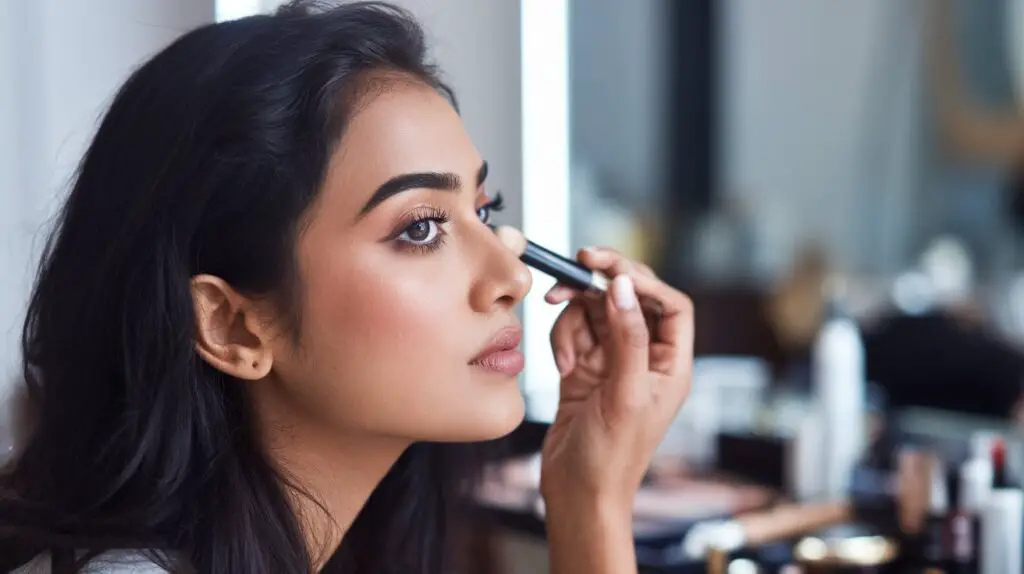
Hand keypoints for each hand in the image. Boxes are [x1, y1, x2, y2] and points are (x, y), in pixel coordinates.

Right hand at [539, 247, 692, 512]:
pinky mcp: (584, 368)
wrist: (577, 494)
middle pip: (630, 297)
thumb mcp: (624, 393)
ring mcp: (613, 361)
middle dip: (602, 282)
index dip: (643, 279)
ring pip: (595, 311)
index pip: (670, 304)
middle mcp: (645, 358)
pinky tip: (561, 368)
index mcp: (671, 365)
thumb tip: (623, 285)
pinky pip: (573, 332)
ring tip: (566, 354)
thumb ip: (627, 336)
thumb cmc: (611, 458)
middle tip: (576, 263)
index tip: (609, 267)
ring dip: (574, 320)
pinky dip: (562, 341)